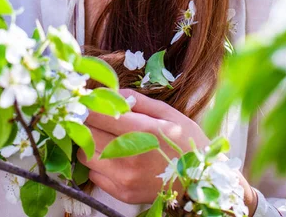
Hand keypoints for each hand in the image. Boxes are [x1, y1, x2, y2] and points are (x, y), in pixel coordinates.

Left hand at [77, 88, 209, 204]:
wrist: (200, 181)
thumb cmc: (185, 142)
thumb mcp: (168, 113)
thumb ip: (138, 101)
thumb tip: (112, 91)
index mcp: (142, 131)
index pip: (98, 114)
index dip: (90, 105)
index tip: (90, 100)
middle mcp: (129, 156)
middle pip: (87, 134)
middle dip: (87, 122)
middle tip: (96, 117)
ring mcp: (124, 178)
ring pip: (86, 156)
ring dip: (90, 143)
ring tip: (105, 137)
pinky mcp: (122, 194)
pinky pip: (94, 175)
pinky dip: (97, 164)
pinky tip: (113, 157)